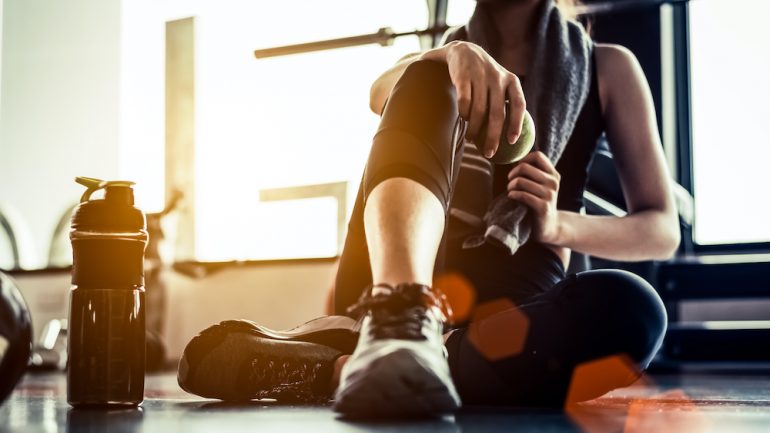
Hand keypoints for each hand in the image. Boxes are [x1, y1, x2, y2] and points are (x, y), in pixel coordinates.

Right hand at [421, 41, 525, 157]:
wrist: (463, 51)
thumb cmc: (485, 77)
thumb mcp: (501, 83)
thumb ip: (507, 102)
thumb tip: (513, 137)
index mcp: (511, 80)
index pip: (518, 105)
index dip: (516, 124)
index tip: (512, 142)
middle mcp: (498, 77)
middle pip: (497, 113)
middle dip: (493, 137)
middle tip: (490, 154)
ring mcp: (480, 76)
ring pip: (479, 111)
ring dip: (475, 129)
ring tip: (472, 139)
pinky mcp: (463, 76)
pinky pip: (464, 102)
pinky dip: (464, 114)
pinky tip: (463, 120)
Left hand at [506, 151, 561, 244]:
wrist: (549, 227)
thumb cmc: (539, 202)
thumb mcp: (540, 185)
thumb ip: (533, 172)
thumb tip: (516, 159)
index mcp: (553, 174)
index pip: (537, 156)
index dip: (523, 160)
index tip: (517, 170)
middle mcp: (553, 182)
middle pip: (525, 167)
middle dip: (512, 174)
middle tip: (510, 182)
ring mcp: (549, 195)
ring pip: (521, 181)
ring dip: (510, 186)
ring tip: (510, 191)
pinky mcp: (543, 207)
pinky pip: (522, 195)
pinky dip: (513, 195)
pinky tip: (512, 197)